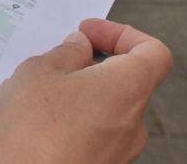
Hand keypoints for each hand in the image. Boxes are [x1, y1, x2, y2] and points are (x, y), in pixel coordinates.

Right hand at [0, 19, 172, 163]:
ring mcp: (120, 152)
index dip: (123, 35)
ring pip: (106, 111)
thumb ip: (65, 53)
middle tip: (55, 61)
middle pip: (126, 82)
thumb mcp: (39, 71)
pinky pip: (93, 136)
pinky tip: (36, 125)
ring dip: (78, 96)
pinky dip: (71, 124)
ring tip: (37, 95)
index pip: (154, 53)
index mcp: (128, 88)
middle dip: (91, 66)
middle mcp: (134, 123)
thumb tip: (80, 48)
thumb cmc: (33, 130)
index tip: (89, 33)